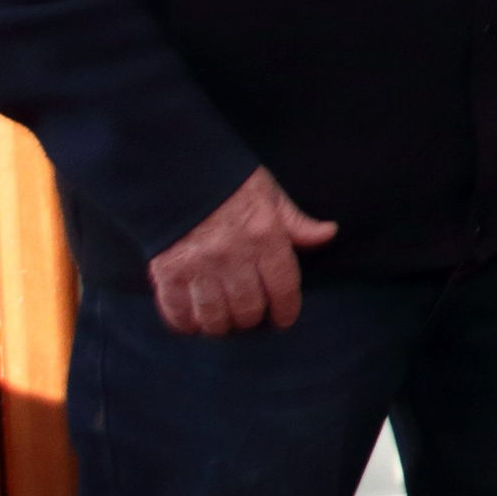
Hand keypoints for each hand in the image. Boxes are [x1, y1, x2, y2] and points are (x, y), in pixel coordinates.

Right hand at [146, 167, 336, 335]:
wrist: (177, 171)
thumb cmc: (229, 183)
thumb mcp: (270, 195)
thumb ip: (297, 223)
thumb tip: (328, 233)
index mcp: (264, 235)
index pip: (283, 288)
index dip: (286, 310)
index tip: (284, 319)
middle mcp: (233, 256)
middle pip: (249, 310)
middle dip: (253, 317)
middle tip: (251, 314)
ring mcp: (198, 267)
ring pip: (215, 320)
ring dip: (222, 325)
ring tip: (224, 318)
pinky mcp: (168, 275)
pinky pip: (180, 316)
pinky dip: (188, 324)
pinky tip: (195, 319)